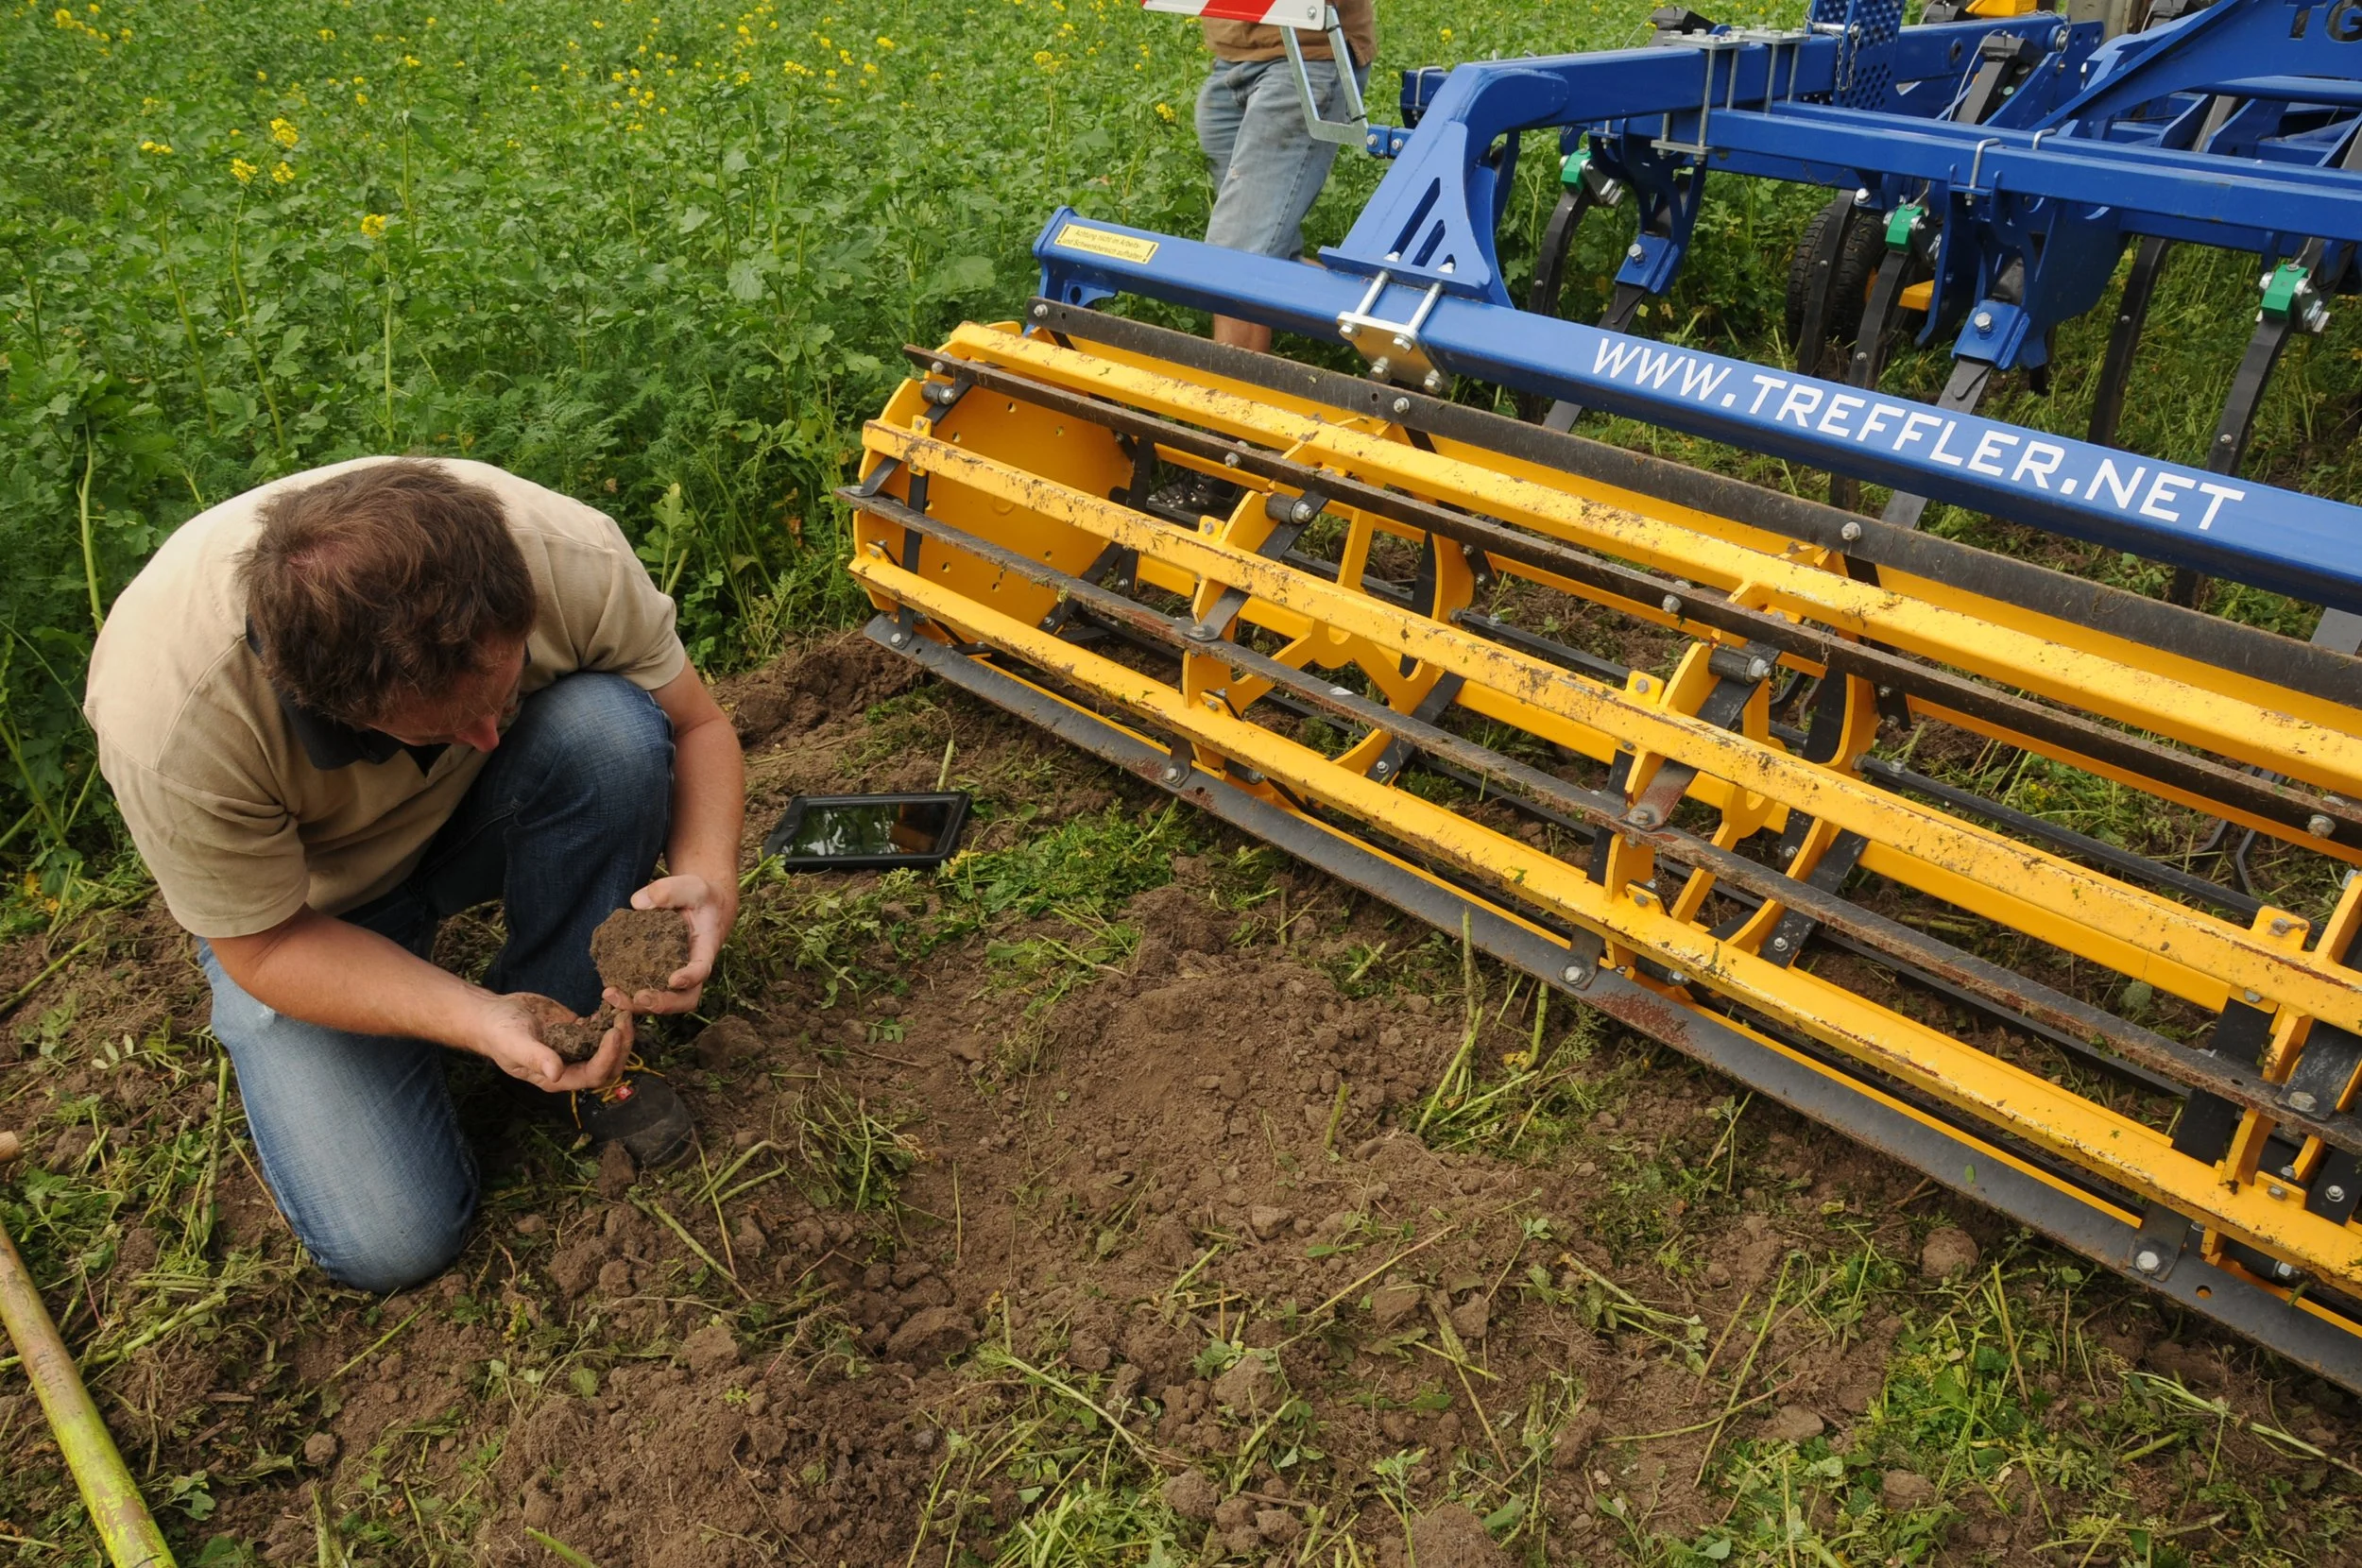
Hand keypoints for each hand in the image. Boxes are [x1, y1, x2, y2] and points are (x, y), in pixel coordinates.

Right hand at [472, 993, 632, 1092]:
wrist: (493, 1015)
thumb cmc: (498, 1033)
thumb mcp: (514, 1044)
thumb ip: (534, 1058)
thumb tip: (555, 1073)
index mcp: (557, 1077)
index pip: (593, 1075)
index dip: (608, 1057)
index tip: (614, 1033)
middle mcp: (572, 1065)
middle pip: (610, 1064)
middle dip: (623, 1044)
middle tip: (624, 1017)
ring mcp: (577, 1047)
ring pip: (610, 1045)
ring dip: (620, 1027)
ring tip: (621, 1004)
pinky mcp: (578, 1028)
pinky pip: (601, 1026)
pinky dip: (609, 1013)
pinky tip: (609, 996)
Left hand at [605, 873, 737, 1016]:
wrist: (698, 906)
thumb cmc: (697, 897)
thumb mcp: (691, 886)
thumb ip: (669, 890)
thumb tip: (637, 904)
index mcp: (705, 949)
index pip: (702, 968)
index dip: (690, 977)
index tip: (674, 980)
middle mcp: (692, 969)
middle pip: (684, 999)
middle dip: (662, 1003)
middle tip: (639, 997)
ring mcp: (673, 976)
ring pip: (662, 1002)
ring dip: (637, 1004)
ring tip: (610, 994)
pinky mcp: (656, 975)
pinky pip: (644, 991)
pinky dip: (627, 995)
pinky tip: (607, 988)